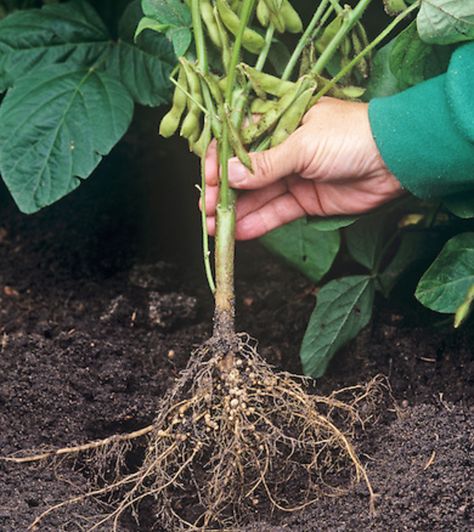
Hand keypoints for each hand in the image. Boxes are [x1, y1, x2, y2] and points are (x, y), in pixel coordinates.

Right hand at [203, 97, 403, 239]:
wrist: (396, 160)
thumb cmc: (351, 136)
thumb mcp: (303, 144)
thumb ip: (265, 164)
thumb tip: (229, 175)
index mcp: (281, 124)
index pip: (241, 142)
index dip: (222, 161)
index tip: (210, 179)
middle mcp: (284, 151)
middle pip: (246, 174)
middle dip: (224, 193)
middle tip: (205, 210)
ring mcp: (294, 177)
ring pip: (258, 197)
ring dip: (236, 213)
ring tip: (212, 229)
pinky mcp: (306, 201)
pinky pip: (277, 213)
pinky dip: (258, 224)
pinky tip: (238, 234)